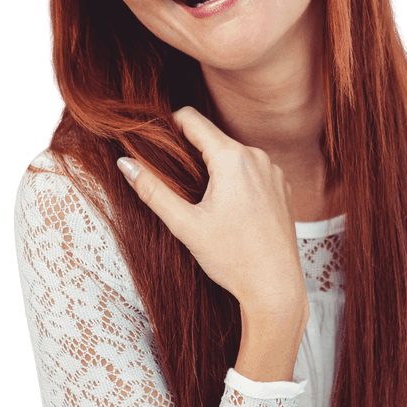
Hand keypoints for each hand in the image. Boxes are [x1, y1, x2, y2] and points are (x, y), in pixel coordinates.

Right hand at [117, 107, 307, 317]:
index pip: (192, 119)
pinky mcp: (282, 187)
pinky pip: (253, 171)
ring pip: (234, 156)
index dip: (168, 125)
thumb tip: (124, 163)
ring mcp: (274, 171)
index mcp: (233, 158)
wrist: (275, 286)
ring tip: (201, 199)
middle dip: (190, 152)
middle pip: (213, 138)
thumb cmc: (233, 258)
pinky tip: (229, 209)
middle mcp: (258, 156)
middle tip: (171, 178)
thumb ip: (152, 190)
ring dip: (214, 167)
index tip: (153, 140)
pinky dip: (236, 180)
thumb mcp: (185, 224)